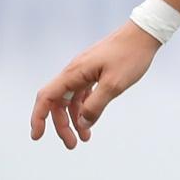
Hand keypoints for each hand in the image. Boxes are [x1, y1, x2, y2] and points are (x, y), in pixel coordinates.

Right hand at [30, 21, 160, 148]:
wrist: (143, 34)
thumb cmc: (130, 56)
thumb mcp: (114, 85)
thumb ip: (95, 106)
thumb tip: (81, 124)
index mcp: (74, 73)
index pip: (47, 97)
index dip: (39, 117)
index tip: (37, 137)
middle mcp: (74, 71)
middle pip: (57, 102)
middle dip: (61, 125)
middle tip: (72, 145)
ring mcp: (83, 71)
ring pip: (70, 99)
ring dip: (73, 119)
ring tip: (84, 138)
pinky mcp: (94, 72)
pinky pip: (82, 93)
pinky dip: (84, 109)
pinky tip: (90, 121)